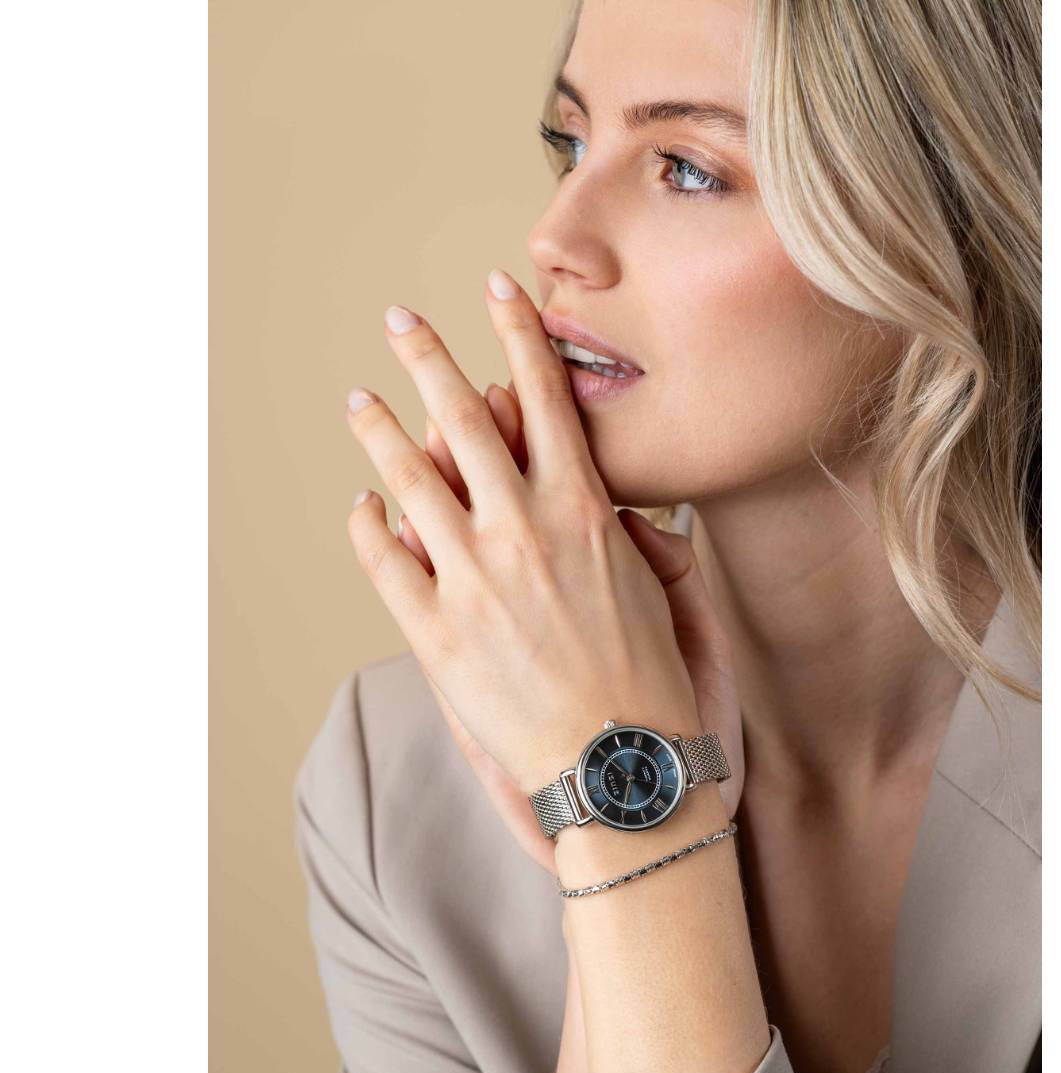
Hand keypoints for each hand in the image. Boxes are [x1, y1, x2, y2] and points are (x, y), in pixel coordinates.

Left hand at [344, 273, 740, 872]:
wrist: (625, 771)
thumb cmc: (661, 688)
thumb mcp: (675, 598)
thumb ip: (646, 542)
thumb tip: (625, 514)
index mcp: (587, 512)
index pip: (546, 397)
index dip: (521, 334)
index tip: (500, 289)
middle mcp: (524, 530)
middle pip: (463, 419)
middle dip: (429, 359)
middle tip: (402, 320)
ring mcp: (474, 579)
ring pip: (412, 479)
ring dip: (380, 431)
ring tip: (360, 399)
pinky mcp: (436, 634)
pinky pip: (385, 561)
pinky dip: (368, 526)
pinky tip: (363, 506)